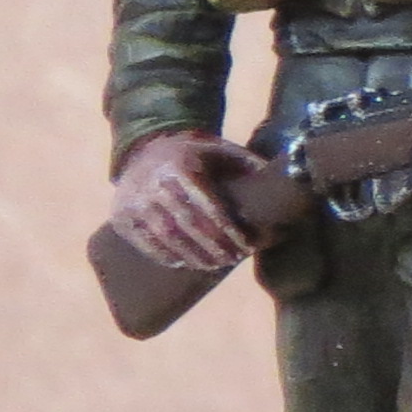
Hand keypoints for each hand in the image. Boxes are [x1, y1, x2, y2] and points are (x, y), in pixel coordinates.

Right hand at [111, 130, 269, 273]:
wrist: (148, 146)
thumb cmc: (197, 153)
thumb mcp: (224, 150)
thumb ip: (252, 164)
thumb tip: (290, 181)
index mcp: (182, 166)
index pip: (209, 205)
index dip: (229, 229)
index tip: (247, 246)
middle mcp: (154, 182)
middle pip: (188, 225)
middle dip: (213, 246)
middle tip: (233, 259)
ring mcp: (133, 200)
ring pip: (165, 236)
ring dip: (191, 255)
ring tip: (212, 265)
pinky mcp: (120, 214)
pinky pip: (142, 241)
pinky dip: (163, 255)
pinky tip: (182, 263)